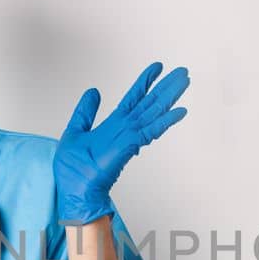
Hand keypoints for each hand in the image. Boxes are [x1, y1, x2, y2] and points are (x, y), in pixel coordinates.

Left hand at [54, 61, 190, 224]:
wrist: (75, 192)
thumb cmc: (74, 170)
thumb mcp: (75, 131)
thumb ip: (85, 112)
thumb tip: (94, 91)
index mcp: (114, 125)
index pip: (133, 98)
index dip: (145, 81)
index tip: (157, 67)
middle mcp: (125, 129)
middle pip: (149, 103)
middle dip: (165, 86)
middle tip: (182, 72)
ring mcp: (129, 138)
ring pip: (153, 112)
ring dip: (170, 96)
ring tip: (184, 81)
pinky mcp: (128, 147)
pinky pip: (150, 131)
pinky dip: (165, 121)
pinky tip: (180, 111)